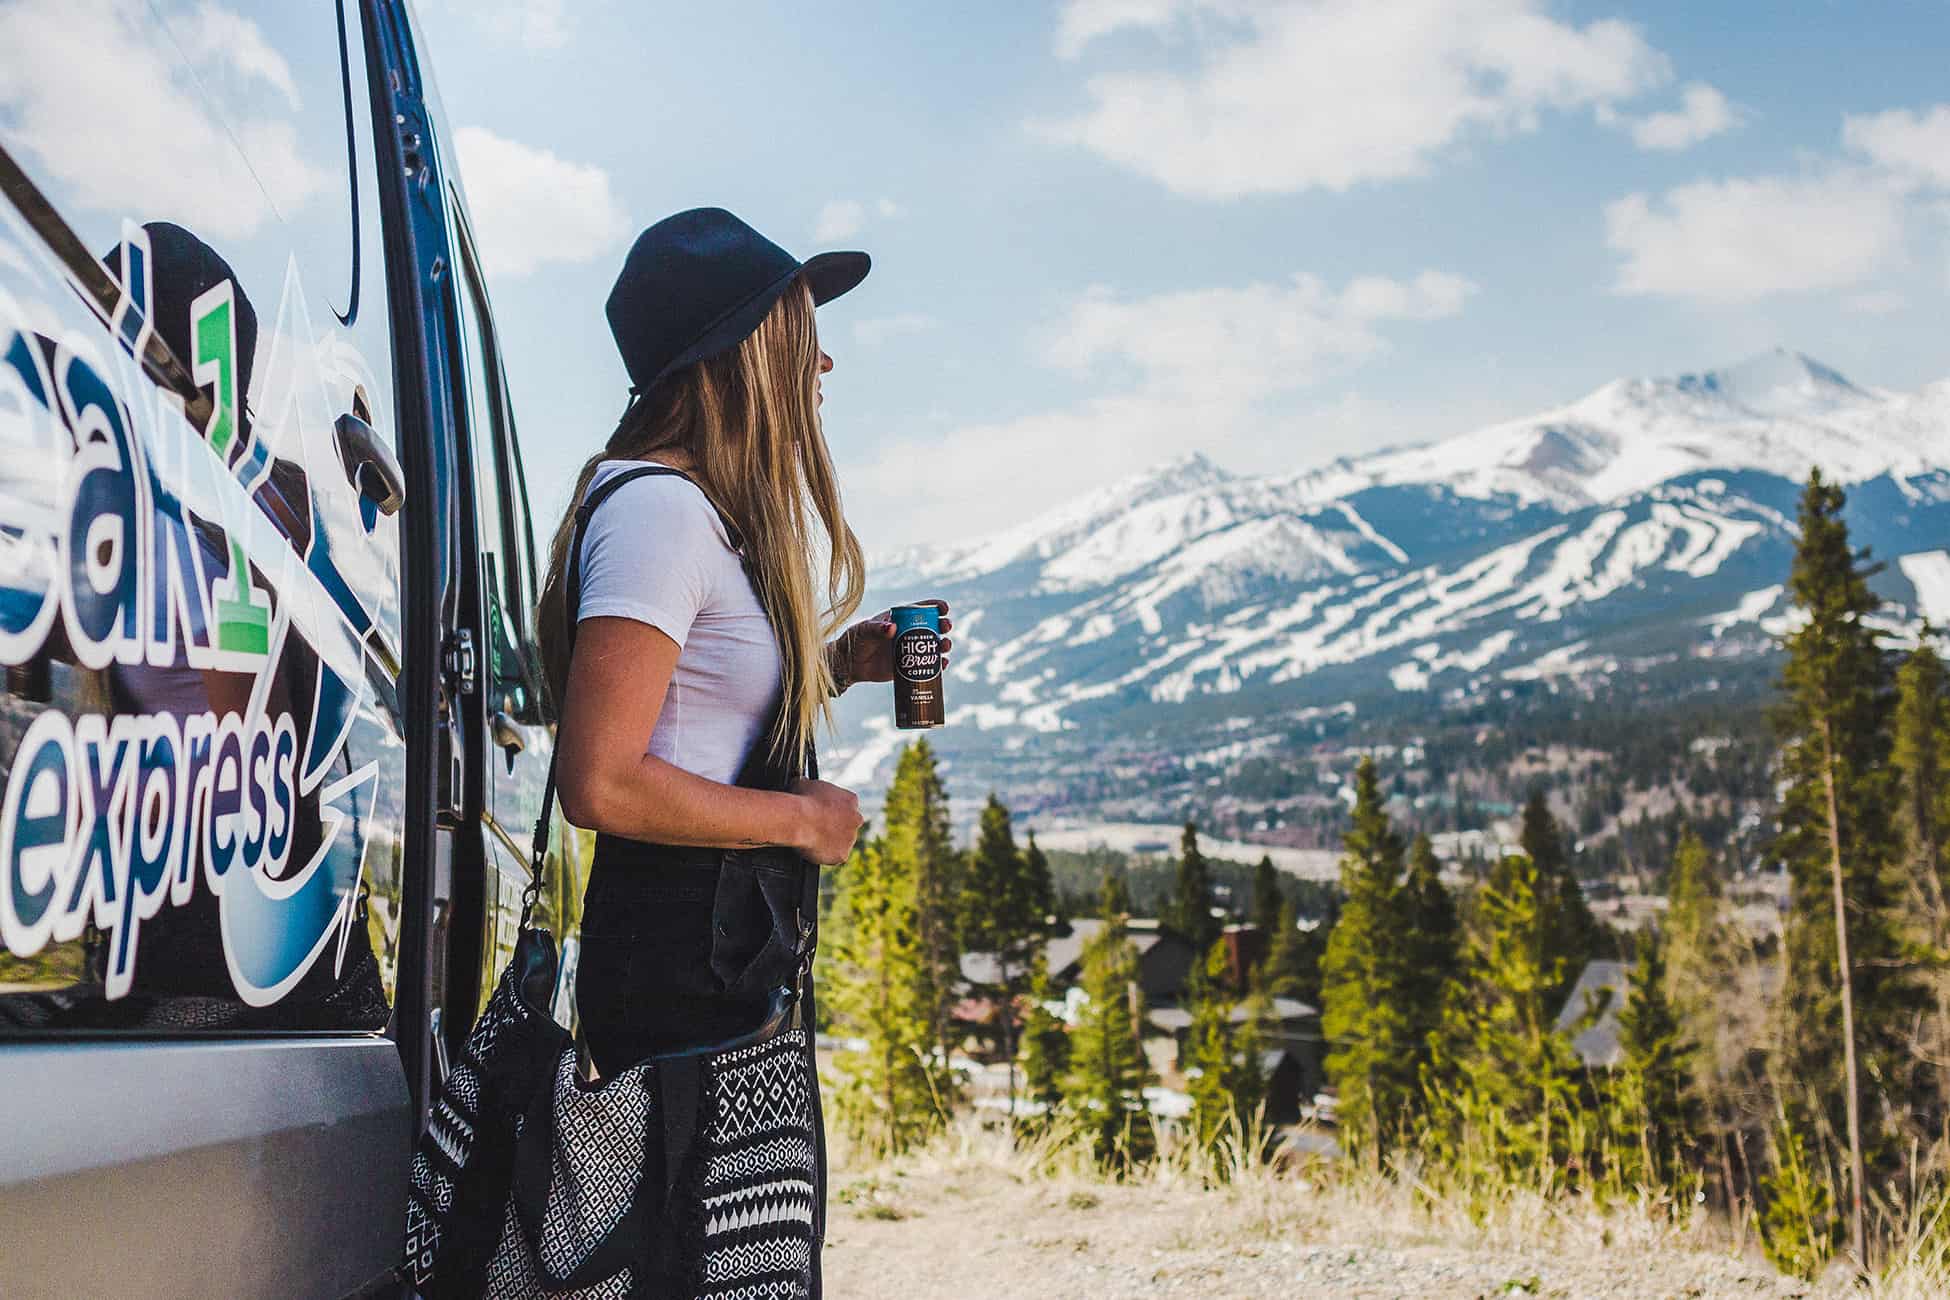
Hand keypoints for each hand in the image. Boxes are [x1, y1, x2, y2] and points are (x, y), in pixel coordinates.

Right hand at [792, 778, 866, 863]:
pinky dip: (826, 855)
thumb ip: (809, 785)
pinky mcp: (842, 854)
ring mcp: (851, 838)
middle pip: (849, 825)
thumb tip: (801, 782)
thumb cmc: (802, 800)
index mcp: (851, 800)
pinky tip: (814, 850)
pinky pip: (835, 856)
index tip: (823, 814)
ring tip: (814, 839)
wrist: (799, 820)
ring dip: (832, 841)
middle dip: (837, 827)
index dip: (834, 811)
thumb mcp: (805, 784)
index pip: (847, 806)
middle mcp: (856, 819)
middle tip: (820, 828)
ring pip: (843, 842)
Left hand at [828, 600, 953, 691]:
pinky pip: (928, 666)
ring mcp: (910, 651)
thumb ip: (876, 628)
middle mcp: (908, 634)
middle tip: (945, 628)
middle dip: (943, 626)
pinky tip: (943, 664)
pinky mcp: (909, 668)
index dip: (935, 607)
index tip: (944, 609)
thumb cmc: (855, 641)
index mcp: (899, 619)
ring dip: (944, 645)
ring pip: (934, 646)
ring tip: (945, 646)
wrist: (849, 665)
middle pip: (932, 627)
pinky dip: (938, 665)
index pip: (921, 609)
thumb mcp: (864, 631)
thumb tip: (892, 627)